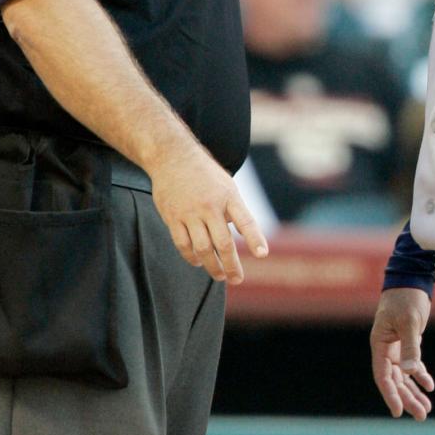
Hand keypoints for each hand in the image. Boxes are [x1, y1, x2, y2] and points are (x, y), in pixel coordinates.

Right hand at [148, 143, 268, 283]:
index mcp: (228, 196)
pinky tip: (198, 262)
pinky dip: (191, 257)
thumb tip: (241, 235)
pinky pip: (182, 244)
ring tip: (220, 275)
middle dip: (231, 264)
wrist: (173, 156)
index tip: (262, 255)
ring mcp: (189, 213)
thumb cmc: (204, 174)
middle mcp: (210, 206)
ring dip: (212, 265)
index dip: (255, 238)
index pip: (246, 221)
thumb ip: (234, 210)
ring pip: (202, 248)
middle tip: (237, 278)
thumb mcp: (227, 185)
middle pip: (222, 243)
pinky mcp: (172, 217)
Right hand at [369, 288, 434, 419]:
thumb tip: (410, 372)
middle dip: (407, 398)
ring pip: (404, 376)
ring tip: (426, 408)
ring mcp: (396, 347)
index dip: (390, 395)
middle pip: (395, 380)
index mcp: (380, 345)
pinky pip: (412, 365)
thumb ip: (410, 348)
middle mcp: (385, 349)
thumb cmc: (406, 299)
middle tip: (420, 415)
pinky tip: (429, 386)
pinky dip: (420, 376)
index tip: (398, 412)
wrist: (411, 280)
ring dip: (414, 391)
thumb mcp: (409, 323)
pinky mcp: (407, 343)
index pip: (383, 376)